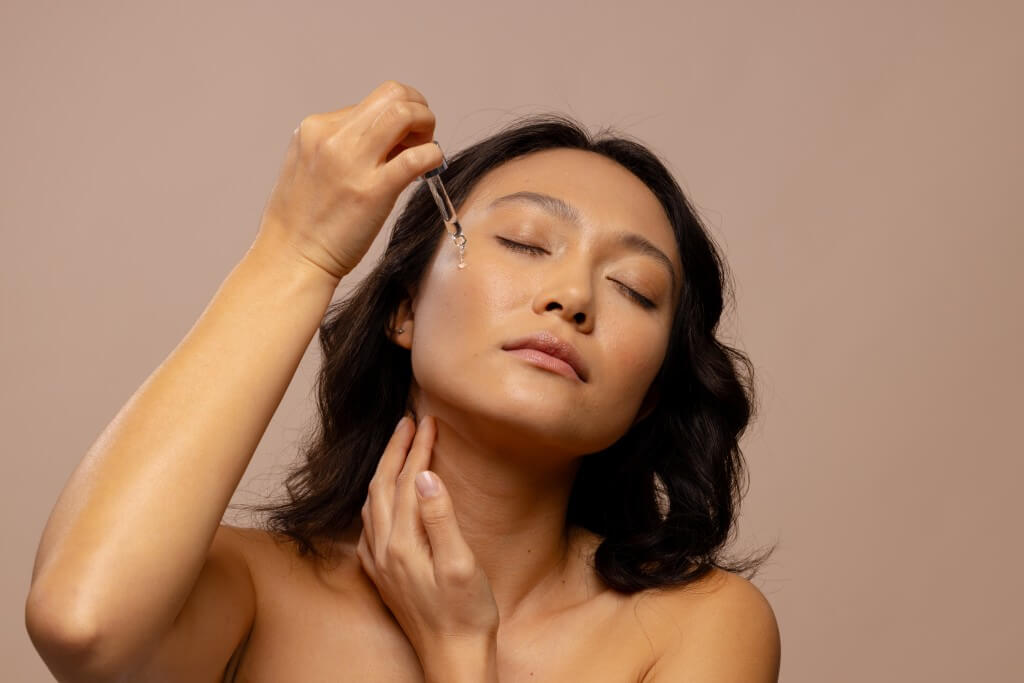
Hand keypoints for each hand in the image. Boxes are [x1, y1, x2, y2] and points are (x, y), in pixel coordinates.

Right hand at [255, 80, 443, 281]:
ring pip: (405, 112)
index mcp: (316, 128)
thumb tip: (388, 138)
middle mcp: (332, 137)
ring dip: (426, 126)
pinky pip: (417, 157)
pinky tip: (430, 169)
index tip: (401, 141)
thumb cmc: (304, 222)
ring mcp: (352, 163)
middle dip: (418, 110)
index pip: (372, 101)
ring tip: (423, 153)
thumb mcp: (311, 166)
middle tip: (420, 139)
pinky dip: (433, 156)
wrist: (290, 259)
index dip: (396, 116)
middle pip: (393, 94)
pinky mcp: (372, 191)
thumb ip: (343, 146)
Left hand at [357, 415, 500, 666]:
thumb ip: (441, 519)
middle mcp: (383, 550)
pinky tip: (385, 498)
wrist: (452, 659)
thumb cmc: (466, 614)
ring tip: (398, 448)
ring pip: (373, 503)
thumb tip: (427, 477)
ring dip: (384, 471)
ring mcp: (380, 563)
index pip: (409, 481)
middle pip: (383, 486)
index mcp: (403, 543)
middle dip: (395, 450)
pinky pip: (371, 526)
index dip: (418, 448)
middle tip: (409, 421)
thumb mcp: (461, 565)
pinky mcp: (383, 575)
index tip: (429, 422)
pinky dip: (378, 499)